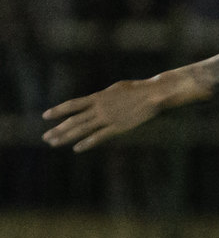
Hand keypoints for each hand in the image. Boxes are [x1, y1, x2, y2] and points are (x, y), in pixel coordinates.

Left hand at [41, 79, 170, 151]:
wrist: (153, 94)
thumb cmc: (138, 89)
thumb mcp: (116, 89)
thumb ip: (104, 96)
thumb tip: (96, 100)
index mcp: (97, 97)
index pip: (72, 105)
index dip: (58, 111)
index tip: (45, 116)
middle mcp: (98, 108)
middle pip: (73, 120)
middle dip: (58, 129)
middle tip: (45, 137)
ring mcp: (107, 118)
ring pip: (82, 129)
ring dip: (66, 137)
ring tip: (53, 143)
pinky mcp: (118, 127)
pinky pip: (99, 136)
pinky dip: (87, 143)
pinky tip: (76, 149)